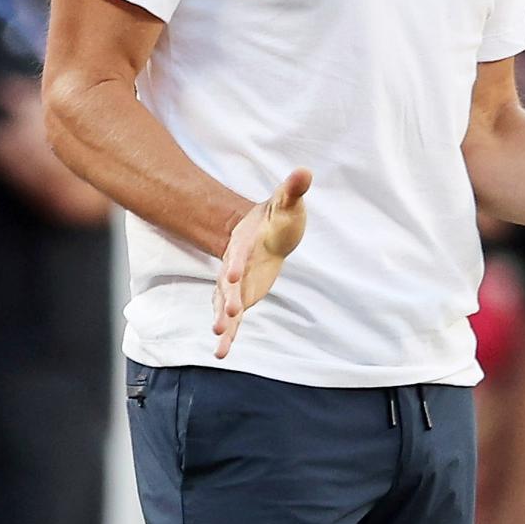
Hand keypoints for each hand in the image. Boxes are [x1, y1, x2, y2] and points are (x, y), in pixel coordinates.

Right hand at [212, 168, 310, 358]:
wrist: (268, 232)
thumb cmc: (279, 216)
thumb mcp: (288, 202)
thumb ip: (293, 189)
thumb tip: (305, 171)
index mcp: (244, 241)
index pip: (239, 252)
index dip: (236, 262)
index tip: (234, 274)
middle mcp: (234, 263)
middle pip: (229, 282)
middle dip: (228, 297)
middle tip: (227, 315)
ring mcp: (235, 283)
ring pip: (226, 303)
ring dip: (223, 319)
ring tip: (219, 336)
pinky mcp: (240, 297)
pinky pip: (232, 319)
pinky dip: (228, 335)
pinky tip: (222, 352)